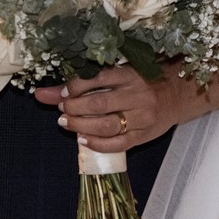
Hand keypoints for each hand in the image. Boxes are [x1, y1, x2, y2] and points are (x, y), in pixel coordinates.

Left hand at [35, 64, 202, 153]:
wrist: (176, 94)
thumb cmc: (141, 82)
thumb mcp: (118, 75)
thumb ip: (81, 84)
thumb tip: (42, 94)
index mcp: (130, 74)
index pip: (98, 78)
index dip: (76, 86)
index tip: (64, 92)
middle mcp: (138, 94)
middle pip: (99, 104)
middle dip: (74, 108)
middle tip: (62, 109)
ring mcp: (142, 116)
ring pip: (107, 125)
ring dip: (81, 126)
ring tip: (66, 123)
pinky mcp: (144, 135)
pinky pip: (118, 144)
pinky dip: (97, 144)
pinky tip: (83, 140)